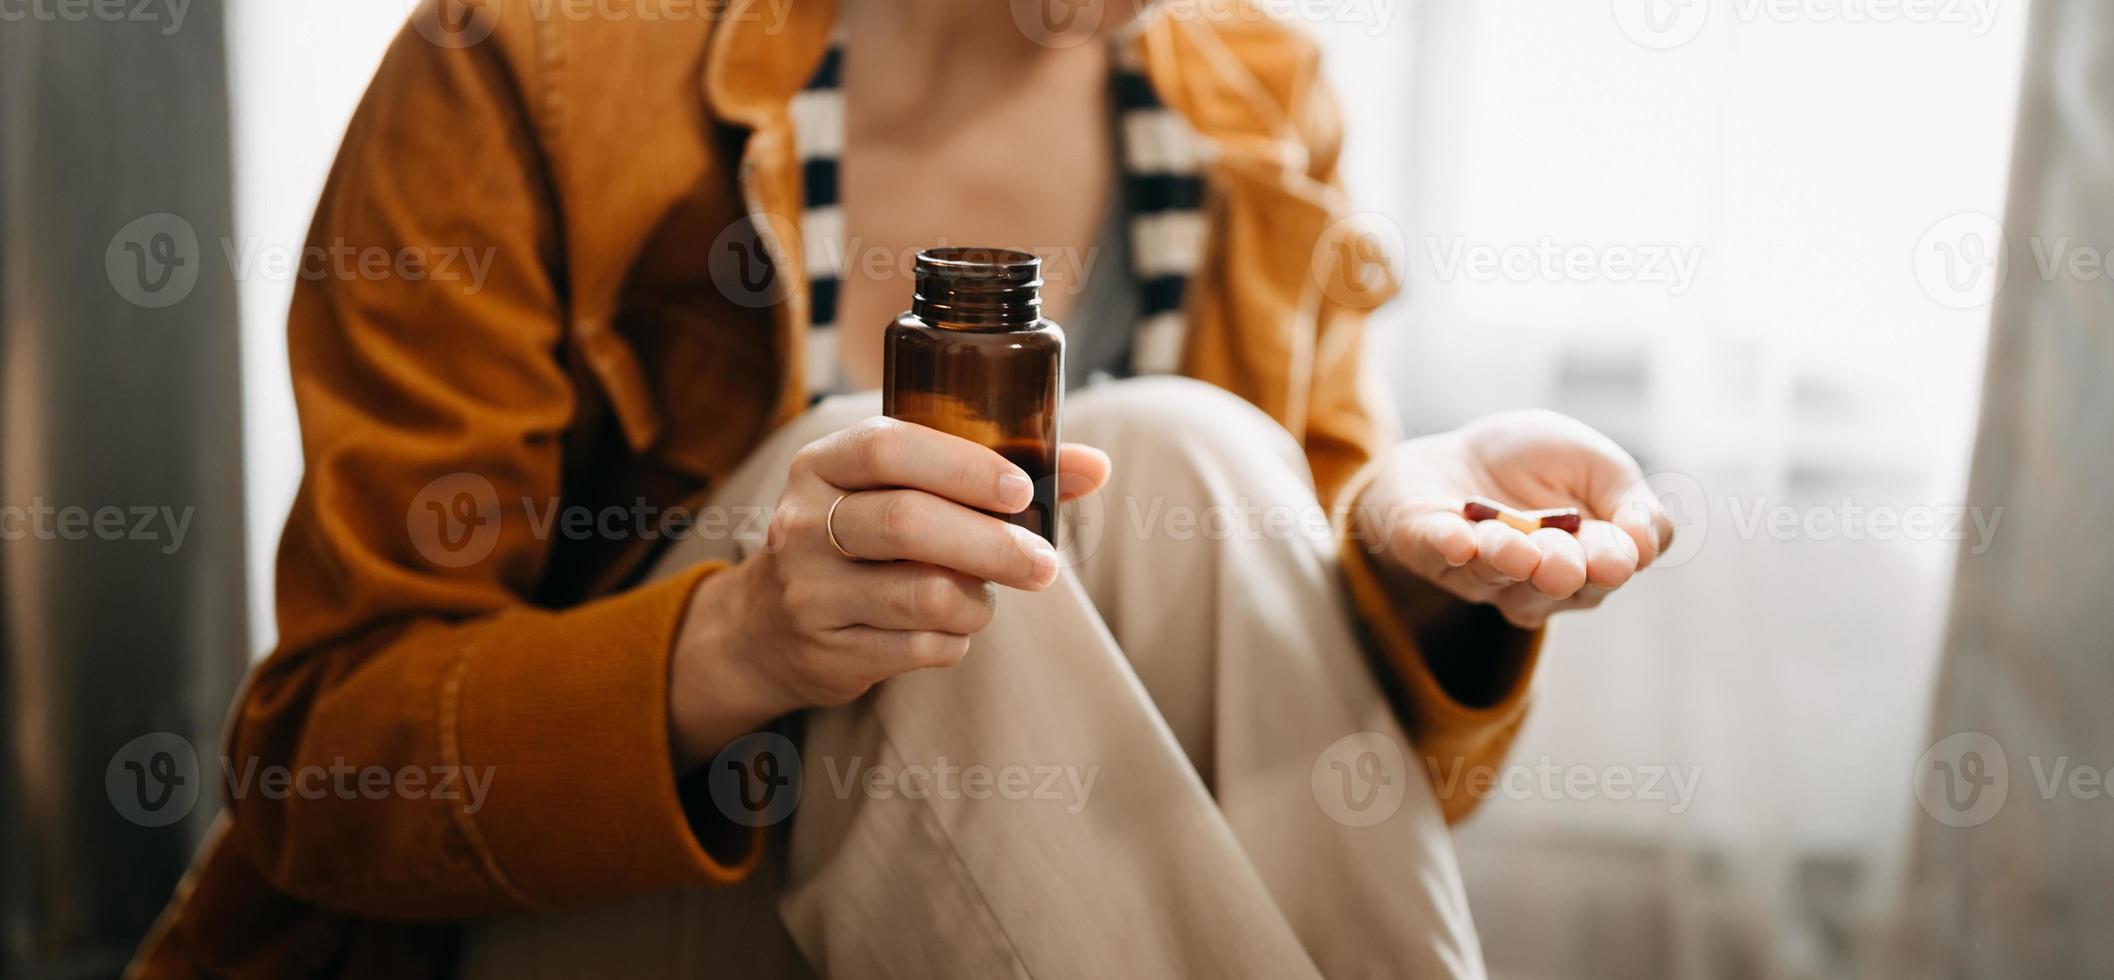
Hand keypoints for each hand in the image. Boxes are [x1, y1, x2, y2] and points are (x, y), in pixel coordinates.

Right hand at [669, 417, 1111, 768]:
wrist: (767, 628)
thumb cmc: (862, 543)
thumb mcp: (899, 492)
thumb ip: (992, 476)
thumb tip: (1096, 467)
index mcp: (822, 465)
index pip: (888, 446)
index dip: (962, 466)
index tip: (1020, 489)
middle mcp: (802, 522)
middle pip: (910, 523)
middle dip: (993, 545)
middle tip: (1044, 564)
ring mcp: (809, 590)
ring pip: (923, 595)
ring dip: (977, 601)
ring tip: (984, 598)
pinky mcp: (827, 650)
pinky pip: (921, 648)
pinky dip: (955, 641)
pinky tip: (947, 629)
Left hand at [1355, 409, 1671, 630]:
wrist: (1461, 450)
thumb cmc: (1539, 463)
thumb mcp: (1597, 464)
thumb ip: (1630, 500)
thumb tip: (1646, 541)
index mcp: (1588, 557)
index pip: (1608, 568)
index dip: (1613, 563)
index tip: (1617, 557)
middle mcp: (1535, 578)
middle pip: (1554, 589)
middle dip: (1558, 574)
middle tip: (1562, 562)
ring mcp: (1479, 570)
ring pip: (1495, 578)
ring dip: (1505, 562)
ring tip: (1512, 545)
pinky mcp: (1426, 547)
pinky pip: (1436, 552)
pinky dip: (1448, 546)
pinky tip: (1459, 541)